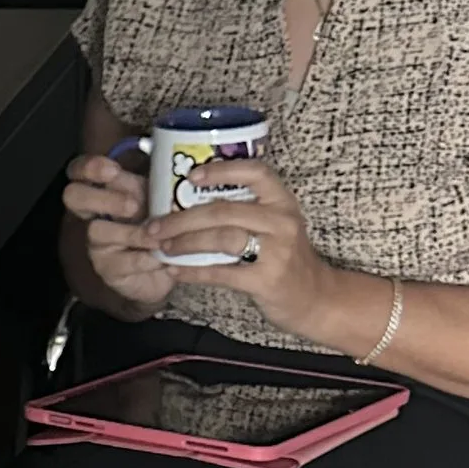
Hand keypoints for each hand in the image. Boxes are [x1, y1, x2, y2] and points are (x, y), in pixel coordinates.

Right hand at [61, 149, 171, 314]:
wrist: (162, 268)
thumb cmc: (157, 224)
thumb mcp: (156, 198)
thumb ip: (154, 183)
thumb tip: (169, 162)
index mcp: (102, 190)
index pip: (78, 170)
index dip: (89, 167)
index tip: (113, 170)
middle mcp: (91, 214)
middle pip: (74, 196)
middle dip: (104, 197)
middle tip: (134, 205)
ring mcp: (95, 243)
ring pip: (97, 231)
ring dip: (132, 233)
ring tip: (159, 237)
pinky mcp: (108, 270)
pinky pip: (123, 262)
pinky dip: (148, 259)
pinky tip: (166, 258)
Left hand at [148, 150, 340, 337]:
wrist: (314, 297)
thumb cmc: (285, 256)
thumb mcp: (276, 224)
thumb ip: (246, 209)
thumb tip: (191, 198)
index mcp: (282, 201)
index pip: (255, 173)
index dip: (222, 170)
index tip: (191, 176)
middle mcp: (282, 221)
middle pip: (223, 210)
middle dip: (182, 218)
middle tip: (154, 226)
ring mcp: (277, 251)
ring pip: (221, 239)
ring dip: (184, 242)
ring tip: (161, 246)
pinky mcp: (266, 280)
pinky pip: (222, 273)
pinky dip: (193, 271)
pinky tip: (174, 270)